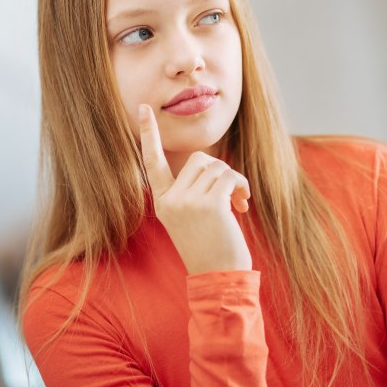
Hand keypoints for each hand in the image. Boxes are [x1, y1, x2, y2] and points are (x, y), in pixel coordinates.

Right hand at [138, 104, 252, 274]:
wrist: (218, 278)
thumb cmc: (209, 248)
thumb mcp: (190, 217)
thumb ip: (191, 190)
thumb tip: (210, 165)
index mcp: (162, 202)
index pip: (151, 162)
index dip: (148, 134)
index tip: (144, 108)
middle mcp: (170, 199)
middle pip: (199, 159)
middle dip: (219, 171)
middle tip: (230, 194)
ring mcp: (187, 201)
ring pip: (216, 165)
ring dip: (232, 180)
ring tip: (236, 202)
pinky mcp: (208, 203)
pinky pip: (228, 176)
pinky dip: (241, 185)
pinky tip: (242, 204)